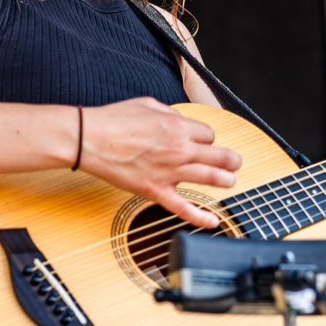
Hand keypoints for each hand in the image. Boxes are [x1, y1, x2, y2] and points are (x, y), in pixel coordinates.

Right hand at [79, 98, 240, 228]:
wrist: (90, 139)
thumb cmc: (114, 120)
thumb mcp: (148, 104)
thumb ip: (170, 114)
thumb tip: (180, 121)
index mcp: (178, 127)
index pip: (209, 135)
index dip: (208, 139)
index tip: (203, 143)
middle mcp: (179, 149)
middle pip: (219, 156)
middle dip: (231, 160)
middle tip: (235, 163)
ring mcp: (169, 172)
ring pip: (210, 178)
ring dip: (226, 180)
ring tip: (231, 181)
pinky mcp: (156, 191)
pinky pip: (183, 207)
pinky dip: (201, 217)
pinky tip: (213, 221)